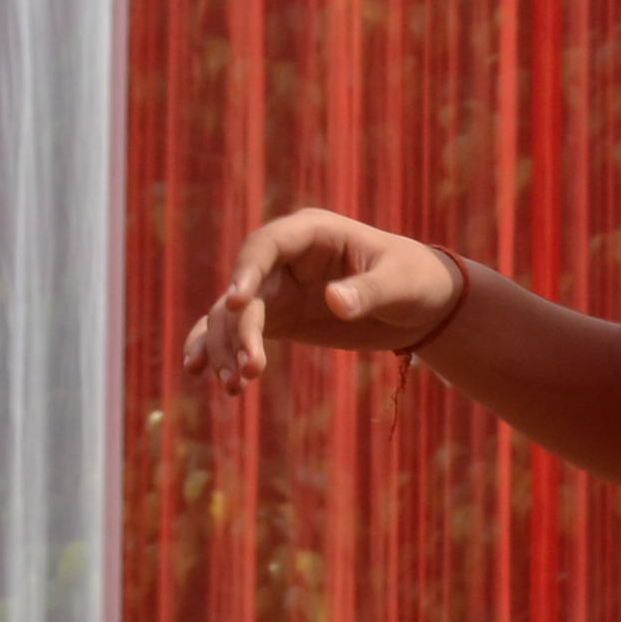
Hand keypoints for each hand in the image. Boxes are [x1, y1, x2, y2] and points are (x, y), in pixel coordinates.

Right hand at [182, 207, 465, 389]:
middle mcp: (284, 258)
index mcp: (313, 233)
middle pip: (245, 289)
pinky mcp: (276, 317)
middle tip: (249, 371)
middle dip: (240, 330)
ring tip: (235, 388)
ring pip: (231, 315)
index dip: (247, 271)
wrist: (422, 305)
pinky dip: (215, 349)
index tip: (238, 303)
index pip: (267, 245)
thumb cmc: (416, 280)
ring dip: (225, 348)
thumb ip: (369, 292)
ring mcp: (275, 287)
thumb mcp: (400, 284)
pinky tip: (198, 372)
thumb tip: (336, 301)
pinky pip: (235, 331)